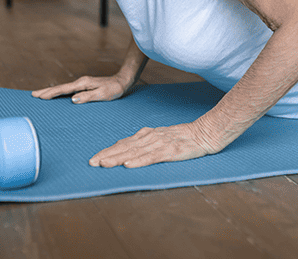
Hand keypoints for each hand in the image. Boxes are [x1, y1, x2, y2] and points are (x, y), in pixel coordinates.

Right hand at [32, 75, 130, 103]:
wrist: (122, 81)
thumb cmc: (113, 89)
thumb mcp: (102, 95)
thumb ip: (88, 97)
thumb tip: (73, 99)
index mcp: (83, 84)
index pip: (64, 90)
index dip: (51, 93)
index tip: (40, 96)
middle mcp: (80, 82)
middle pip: (60, 87)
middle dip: (46, 91)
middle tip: (33, 94)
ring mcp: (82, 84)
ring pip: (63, 88)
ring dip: (51, 91)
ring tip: (40, 95)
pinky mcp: (84, 86)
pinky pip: (68, 90)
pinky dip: (60, 92)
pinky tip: (57, 96)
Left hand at [89, 122, 217, 167]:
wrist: (205, 132)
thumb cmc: (183, 137)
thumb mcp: (160, 137)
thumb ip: (144, 142)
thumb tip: (124, 148)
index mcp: (147, 135)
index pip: (123, 143)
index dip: (108, 151)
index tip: (94, 159)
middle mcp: (150, 138)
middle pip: (125, 147)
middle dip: (107, 155)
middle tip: (91, 163)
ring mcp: (160, 144)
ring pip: (134, 152)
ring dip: (118, 158)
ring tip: (104, 164)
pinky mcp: (170, 151)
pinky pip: (152, 157)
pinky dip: (139, 161)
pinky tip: (128, 165)